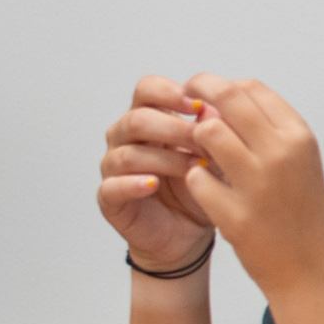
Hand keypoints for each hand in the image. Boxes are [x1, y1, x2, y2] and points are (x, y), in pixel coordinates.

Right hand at [99, 75, 217, 270]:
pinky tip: (154, 184)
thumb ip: (212, 133)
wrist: (186, 234)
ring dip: (164, 158)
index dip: (168, 92)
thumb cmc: (196, 190)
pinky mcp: (109, 197)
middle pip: (136, 119)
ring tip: (192, 169)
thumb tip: (214, 110)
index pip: (146, 89)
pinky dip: (133, 184)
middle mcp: (125, 138)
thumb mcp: (212, 157)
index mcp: (148, 118)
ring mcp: (113, 168)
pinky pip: (112, 186)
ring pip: (127, 153)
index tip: (196, 104)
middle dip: (173, 128)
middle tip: (203, 140)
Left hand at [178, 74, 323, 297]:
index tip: (205, 93)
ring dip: (196, 139)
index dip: (222, 86)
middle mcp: (281, 154)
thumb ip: (266, 131)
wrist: (313, 272)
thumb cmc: (302, 216)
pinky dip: (195, 180)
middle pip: (227, 98)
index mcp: (299, 137)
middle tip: (183, 101)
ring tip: (199, 154)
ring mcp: (258, 184)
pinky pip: (196, 178)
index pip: (251, 88)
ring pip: (207, 133)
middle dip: (198, 92)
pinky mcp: (235, 216)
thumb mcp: (299, 163)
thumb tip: (222, 103)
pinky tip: (207, 191)